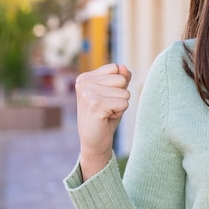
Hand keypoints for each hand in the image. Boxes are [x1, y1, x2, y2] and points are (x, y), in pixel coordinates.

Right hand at [75, 63, 131, 179]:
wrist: (96, 140)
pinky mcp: (95, 105)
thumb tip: (124, 67)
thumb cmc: (106, 115)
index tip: (107, 97)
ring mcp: (87, 93)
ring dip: (120, 105)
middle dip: (120, 95)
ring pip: (124, 92)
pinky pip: (124, 103)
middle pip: (121, 79)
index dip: (118, 85)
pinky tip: (107, 118)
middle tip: (107, 107)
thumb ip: (121, 77)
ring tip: (107, 112)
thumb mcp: (116, 92)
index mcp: (85, 77)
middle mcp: (83, 83)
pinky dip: (120, 112)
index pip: (116, 68)